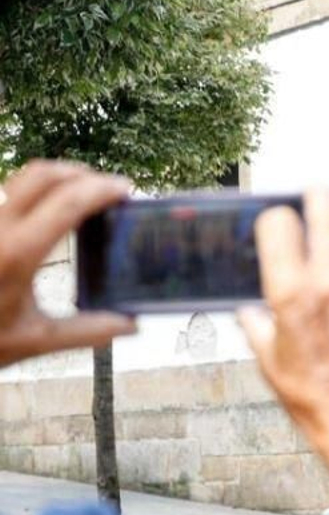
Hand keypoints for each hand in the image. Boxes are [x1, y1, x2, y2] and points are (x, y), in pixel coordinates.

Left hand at [0, 161, 136, 368]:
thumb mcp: (34, 341)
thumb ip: (86, 331)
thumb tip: (129, 324)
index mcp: (17, 254)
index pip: (66, 203)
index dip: (100, 190)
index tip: (124, 190)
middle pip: (42, 175)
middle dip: (80, 173)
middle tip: (106, 188)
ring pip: (22, 180)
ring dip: (57, 179)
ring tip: (83, 195)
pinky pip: (9, 196)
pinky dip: (37, 195)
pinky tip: (51, 214)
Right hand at [238, 189, 328, 451]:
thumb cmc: (314, 399)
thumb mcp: (268, 361)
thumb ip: (257, 325)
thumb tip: (249, 310)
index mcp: (291, 293)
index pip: (280, 223)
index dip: (274, 218)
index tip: (273, 222)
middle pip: (327, 213)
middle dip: (315, 199)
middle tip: (310, 197)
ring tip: (323, 272)